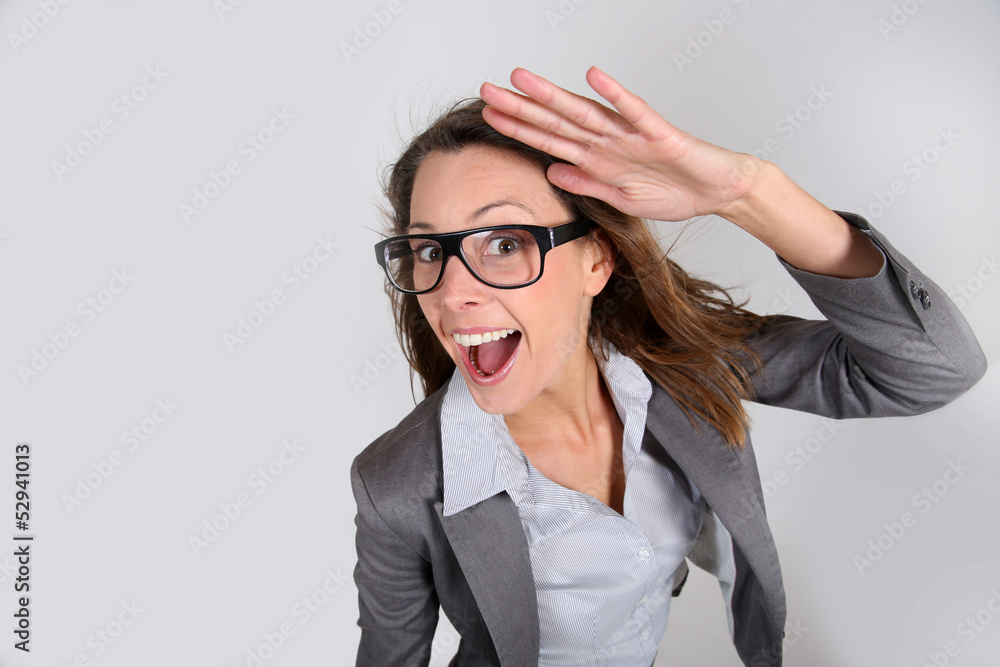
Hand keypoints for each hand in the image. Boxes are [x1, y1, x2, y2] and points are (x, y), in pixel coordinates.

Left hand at [479, 67, 758, 222]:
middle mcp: (609, 141)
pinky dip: (616, 95)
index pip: (550, 139)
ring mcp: (632, 136)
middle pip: (558, 122)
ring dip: (554, 97)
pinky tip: (595, 77)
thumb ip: (586, 184)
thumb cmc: (675, 190)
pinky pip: (635, 112)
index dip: (519, 128)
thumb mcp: (619, 197)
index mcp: (598, 157)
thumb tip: (551, 172)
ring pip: (585, 113)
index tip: (488, 115)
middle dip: (521, 108)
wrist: (718, 190)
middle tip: (487, 90)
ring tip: (523, 80)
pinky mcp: (659, 135)